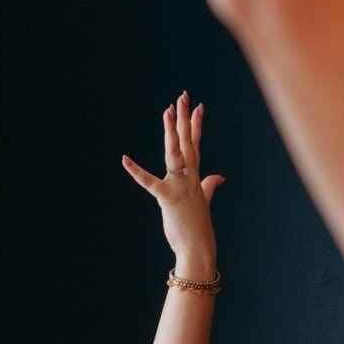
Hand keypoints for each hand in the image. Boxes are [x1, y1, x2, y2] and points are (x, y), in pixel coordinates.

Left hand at [121, 91, 223, 277]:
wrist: (198, 247)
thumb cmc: (198, 227)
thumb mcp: (204, 202)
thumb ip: (209, 186)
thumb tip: (219, 177)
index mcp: (195, 177)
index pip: (196, 145)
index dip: (196, 125)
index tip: (198, 106)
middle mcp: (189, 177)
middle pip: (187, 142)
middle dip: (185, 118)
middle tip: (183, 96)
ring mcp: (180, 186)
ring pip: (175, 152)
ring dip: (172, 131)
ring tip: (168, 111)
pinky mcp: (167, 198)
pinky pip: (149, 182)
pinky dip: (136, 171)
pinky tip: (125, 159)